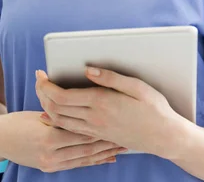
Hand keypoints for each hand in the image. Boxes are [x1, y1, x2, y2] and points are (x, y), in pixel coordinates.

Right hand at [0, 110, 125, 171]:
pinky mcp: (52, 168)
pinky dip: (94, 160)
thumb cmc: (16, 121)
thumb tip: (51, 76)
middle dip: (107, 140)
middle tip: (126, 133)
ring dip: (105, 151)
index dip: (99, 124)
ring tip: (123, 145)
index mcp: (47, 136)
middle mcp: (51, 153)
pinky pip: (78, 164)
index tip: (116, 118)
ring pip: (85, 157)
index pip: (80, 129)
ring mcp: (52, 163)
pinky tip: (108, 157)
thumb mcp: (33, 109)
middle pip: (86, 145)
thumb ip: (49, 98)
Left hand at [36, 68, 184, 159]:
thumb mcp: (136, 86)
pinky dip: (57, 120)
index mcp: (101, 103)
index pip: (62, 96)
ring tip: (43, 92)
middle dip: (42, 93)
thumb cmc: (154, 108)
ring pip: (60, 121)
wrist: (165, 137)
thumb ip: (109, 77)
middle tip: (38, 79)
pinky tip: (54, 112)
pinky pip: (70, 130)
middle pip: (56, 109)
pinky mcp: (99, 135)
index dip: (46, 85)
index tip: (41, 74)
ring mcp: (95, 130)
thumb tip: (87, 68)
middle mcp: (94, 119)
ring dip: (47, 107)